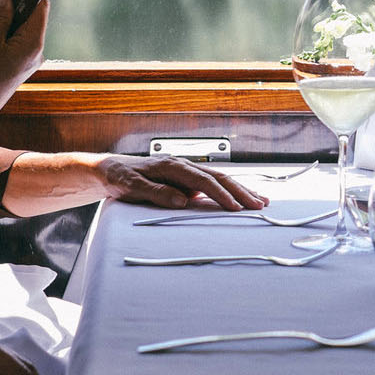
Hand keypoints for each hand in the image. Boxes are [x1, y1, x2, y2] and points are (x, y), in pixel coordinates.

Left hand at [95, 154, 268, 210]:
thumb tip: (182, 200)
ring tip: (261, 201)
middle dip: (241, 192)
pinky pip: (214, 183)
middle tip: (259, 206)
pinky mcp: (188, 178)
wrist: (113, 170)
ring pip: (221, 179)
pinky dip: (231, 190)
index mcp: (173, 166)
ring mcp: (188, 171)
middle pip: (219, 177)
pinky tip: (244, 196)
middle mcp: (184, 165)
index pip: (204, 181)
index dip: (222, 195)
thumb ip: (157, 192)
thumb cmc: (121, 178)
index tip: (236, 208)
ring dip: (241, 190)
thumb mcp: (132, 187)